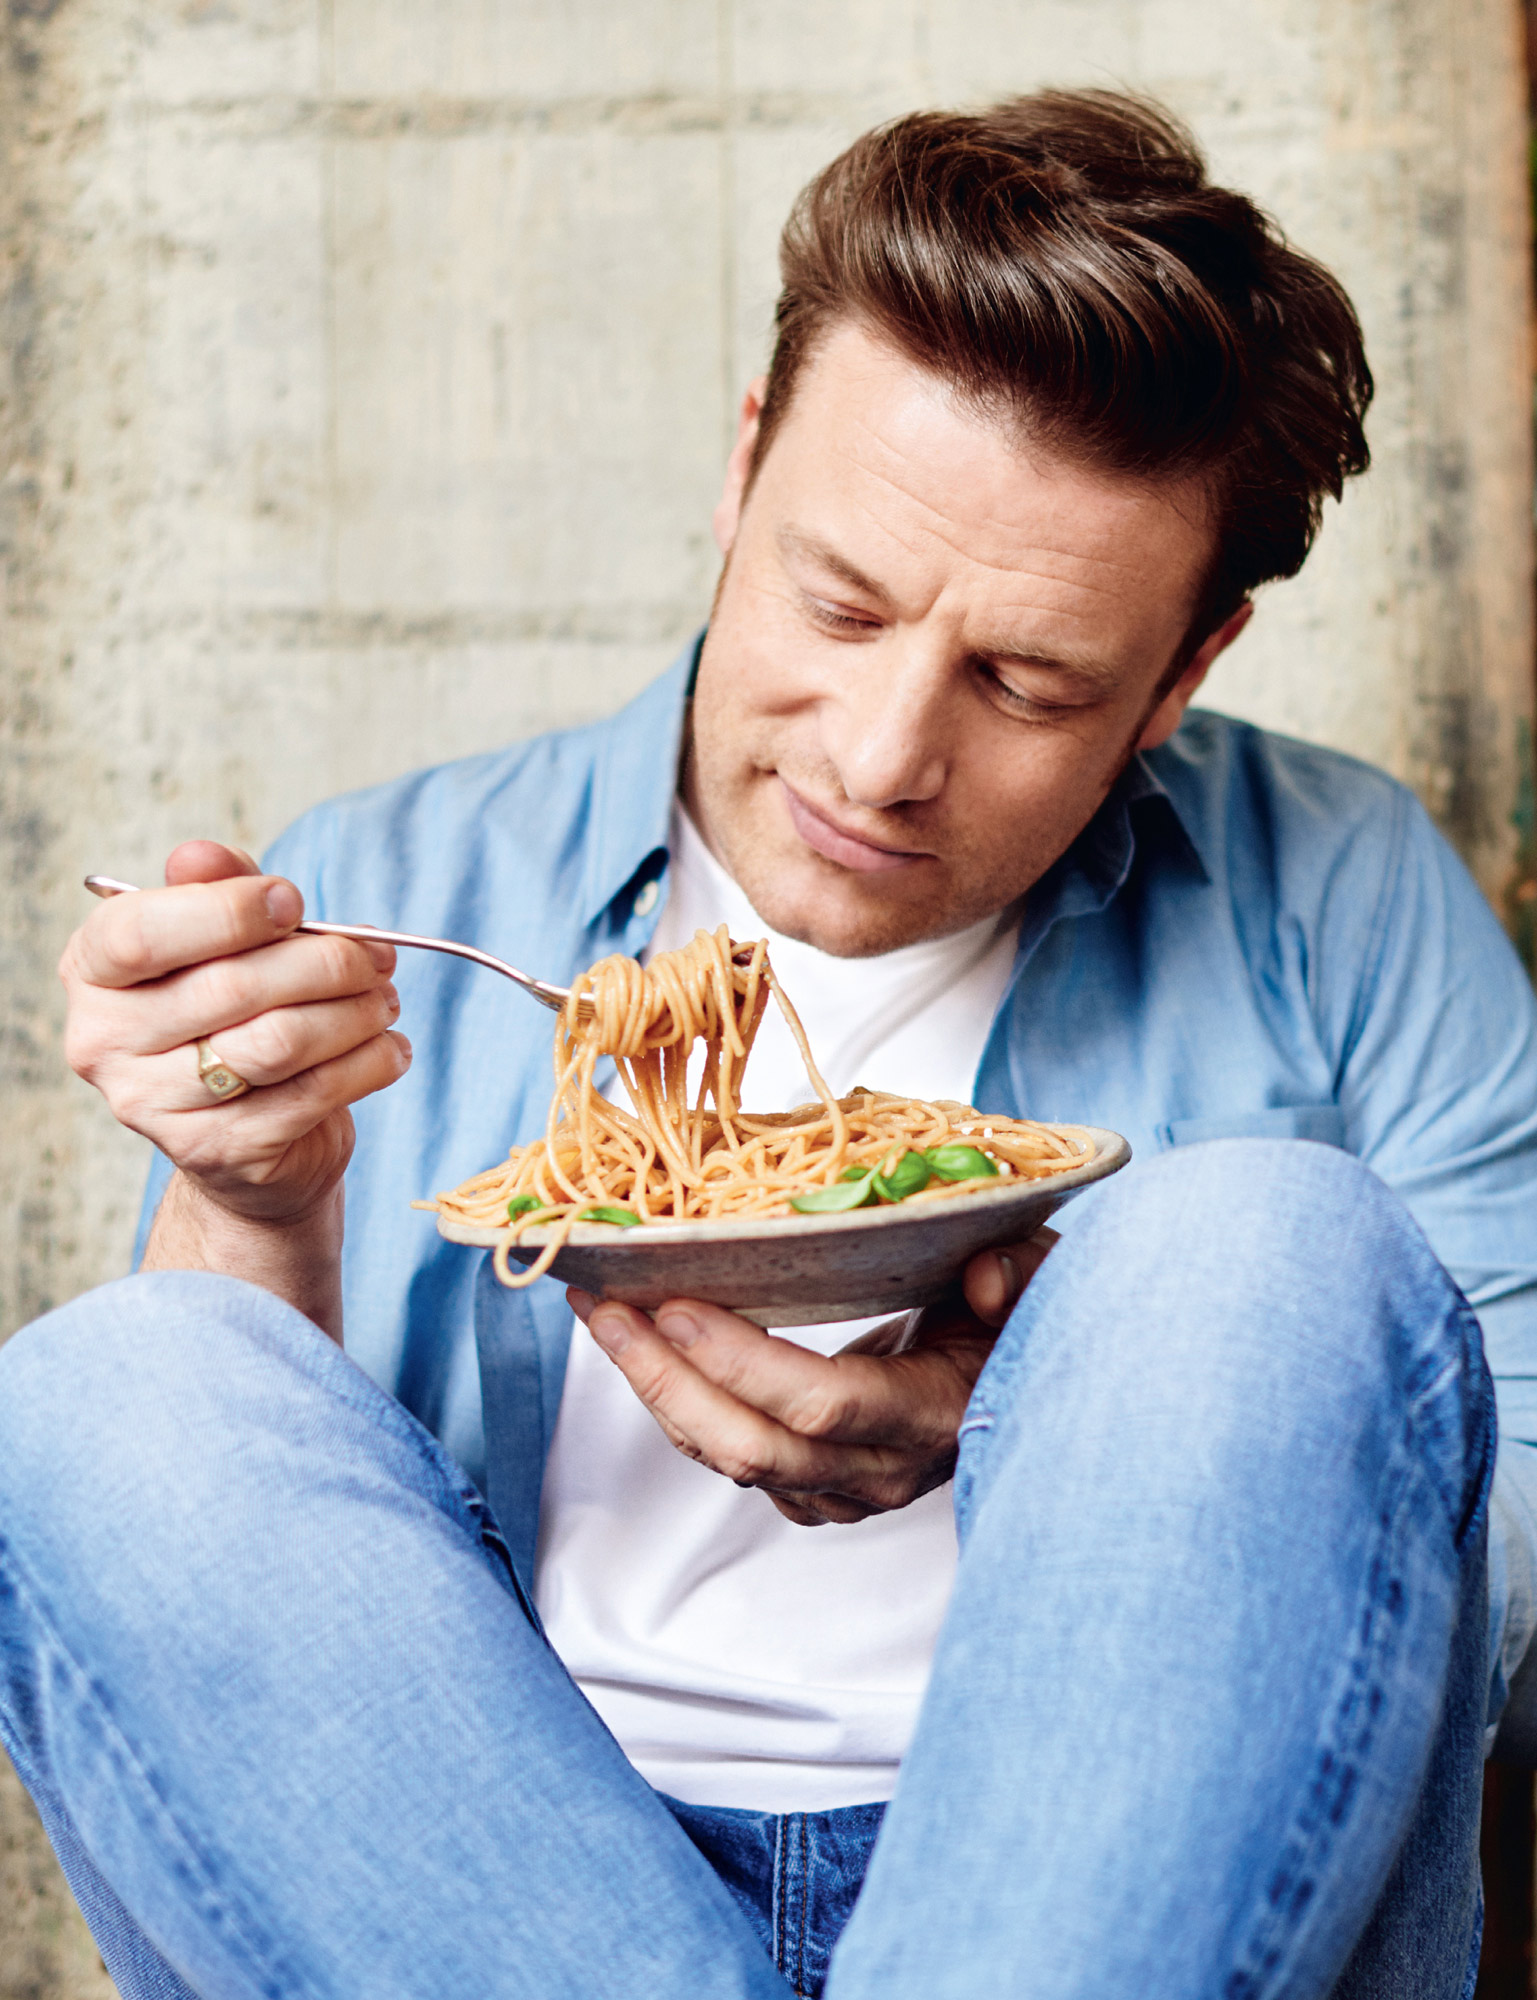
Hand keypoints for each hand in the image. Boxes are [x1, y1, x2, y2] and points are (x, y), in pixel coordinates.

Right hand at [60, 840, 409, 1232]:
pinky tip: (388, 1048)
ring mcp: (154, 1107)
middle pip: (231, 987)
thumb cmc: (231, 1013)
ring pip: (279, 1042)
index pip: (140, 934)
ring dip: (354, 1013)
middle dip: (326, 962)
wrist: (240, 1138)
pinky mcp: (218, 1152)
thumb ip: (216, 888)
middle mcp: (104, 1043)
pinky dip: (367, 1063)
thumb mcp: (219, 937)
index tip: (295, 902)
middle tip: (377, 956)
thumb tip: (200, 855)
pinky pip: (310, 1096)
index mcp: (91, 974)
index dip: (228, 911)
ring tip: (384, 1000)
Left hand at [569, 1228, 1056, 1524]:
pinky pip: (728, 1457)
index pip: (822, 1407)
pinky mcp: (813, 1492)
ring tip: (604, 1315)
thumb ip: (1025, 1274)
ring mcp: (841, 1492)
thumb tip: (984, 1274)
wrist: (1019, 1390)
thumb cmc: (1022, 1325)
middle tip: (605, 1307)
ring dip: (655, 1388)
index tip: (677, 1306)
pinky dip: (678, 1403)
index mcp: (933, 1417)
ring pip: (726, 1458)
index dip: (742, 1363)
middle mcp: (880, 1471)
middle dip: (665, 1378)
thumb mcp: (1042, 1282)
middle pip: (750, 1447)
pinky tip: (643, 1346)